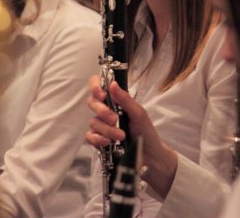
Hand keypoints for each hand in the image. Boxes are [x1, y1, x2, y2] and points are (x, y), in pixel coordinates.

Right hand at [84, 75, 178, 197]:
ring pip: (93, 122)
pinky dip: (98, 139)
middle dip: (102, 111)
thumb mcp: (139, 113)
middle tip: (114, 119)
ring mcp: (102, 125)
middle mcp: (106, 110)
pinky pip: (89, 136)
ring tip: (121, 136)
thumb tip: (113, 84)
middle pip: (92, 102)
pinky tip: (108, 142)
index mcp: (116, 100)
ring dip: (107, 129)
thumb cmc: (146, 132)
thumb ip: (125, 99)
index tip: (103, 95)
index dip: (96, 86)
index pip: (98, 85)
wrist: (149, 156)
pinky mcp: (99, 140)